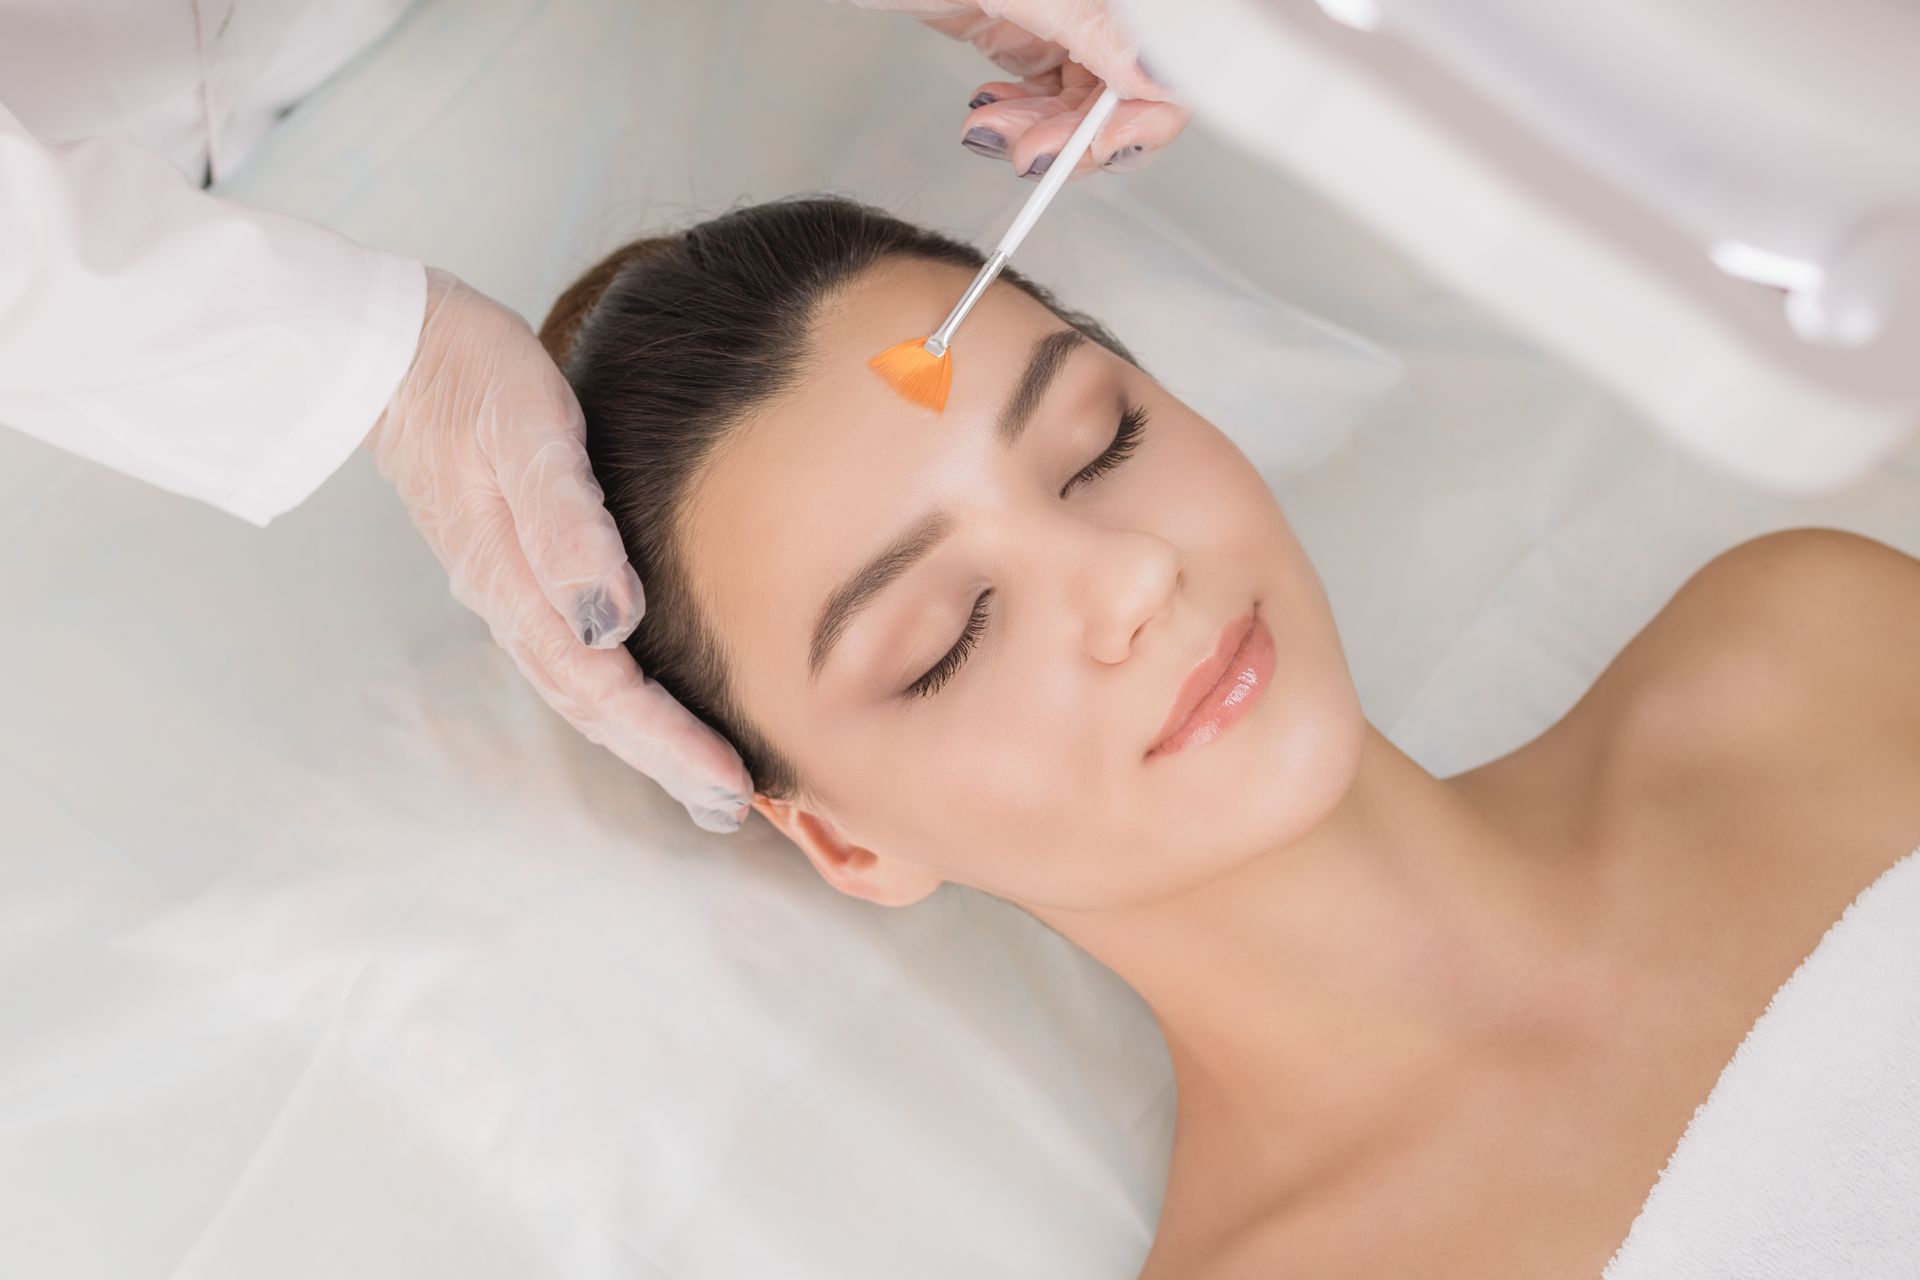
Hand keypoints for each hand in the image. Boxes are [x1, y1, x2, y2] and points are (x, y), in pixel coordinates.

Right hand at [366, 269, 752, 832]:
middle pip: (594, 708)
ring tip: (705, 779)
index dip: (667, 742)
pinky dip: (620, 697)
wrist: (394, 349)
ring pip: (584, 690)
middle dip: (665, 762)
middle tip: (733, 808)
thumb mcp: (527, 433)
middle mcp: (513, 602)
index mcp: (516, 583)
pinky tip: (650, 703)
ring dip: (644, 740)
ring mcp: (511, 590)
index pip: (603, 688)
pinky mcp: (517, 569)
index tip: (728, 783)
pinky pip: (576, 657)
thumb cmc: (471, 376)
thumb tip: (611, 624)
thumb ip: (566, 525)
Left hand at [844, 0, 1190, 178]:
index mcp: (1111, 0)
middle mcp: (1098, 12)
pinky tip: (990, 115)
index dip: (1142, 114)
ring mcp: (1065, 25)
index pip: (1162, 66)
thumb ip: (1090, 26)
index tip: (1102, 144)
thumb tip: (1153, 74)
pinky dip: (1018, 120)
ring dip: (1037, 135)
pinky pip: (1044, 99)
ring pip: (1080, 108)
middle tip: (1033, 155)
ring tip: (992, 132)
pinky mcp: (1028, 38)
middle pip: (1125, 98)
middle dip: (1076, 136)